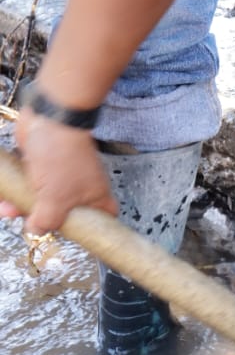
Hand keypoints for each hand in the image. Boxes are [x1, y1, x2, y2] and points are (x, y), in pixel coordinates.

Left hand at [0, 109, 117, 234]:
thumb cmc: (62, 157)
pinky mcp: (43, 164)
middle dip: (43, 220)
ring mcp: (61, 175)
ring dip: (24, 206)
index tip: (74, 235)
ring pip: (44, 198)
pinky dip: (18, 191)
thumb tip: (37, 230)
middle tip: (28, 223)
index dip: (91, 228)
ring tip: (7, 209)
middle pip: (65, 212)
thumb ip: (47, 221)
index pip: (104, 217)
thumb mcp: (54, 200)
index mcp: (95, 196)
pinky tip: (5, 198)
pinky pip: (30, 184)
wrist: (46, 119)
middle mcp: (81, 186)